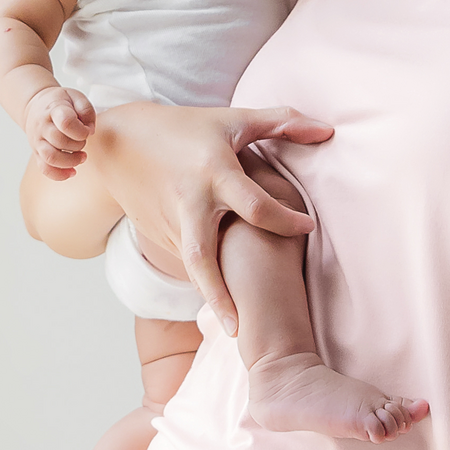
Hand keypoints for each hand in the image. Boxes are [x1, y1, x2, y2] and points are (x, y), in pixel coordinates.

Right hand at [24, 85, 95, 178]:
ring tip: (82, 157)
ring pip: (51, 158)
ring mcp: (38, 141)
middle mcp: (42, 126)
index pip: (66, 123)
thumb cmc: (61, 102)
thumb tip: (90, 131)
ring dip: (71, 161)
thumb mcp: (76, 96)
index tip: (87, 131)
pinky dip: (59, 175)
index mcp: (54, 109)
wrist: (35, 106)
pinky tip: (72, 172)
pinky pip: (45, 169)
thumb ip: (87, 110)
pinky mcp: (37, 153)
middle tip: (83, 141)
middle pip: (60, 141)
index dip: (81, 131)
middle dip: (78, 145)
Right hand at [84, 102, 333, 332]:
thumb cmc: (187, 128)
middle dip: (219, 295)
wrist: (121, 142)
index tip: (308, 228)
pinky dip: (207, 278)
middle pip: (202, 258)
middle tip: (239, 328)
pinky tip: (226, 295)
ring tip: (236, 327)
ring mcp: (171, 224)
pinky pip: (187, 261)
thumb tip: (328, 130)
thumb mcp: (234, 121)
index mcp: (214, 173)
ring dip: (212, 297)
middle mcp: (191, 204)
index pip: (255, 206)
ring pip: (194, 269)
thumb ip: (284, 123)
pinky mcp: (158, 235)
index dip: (286, 219)